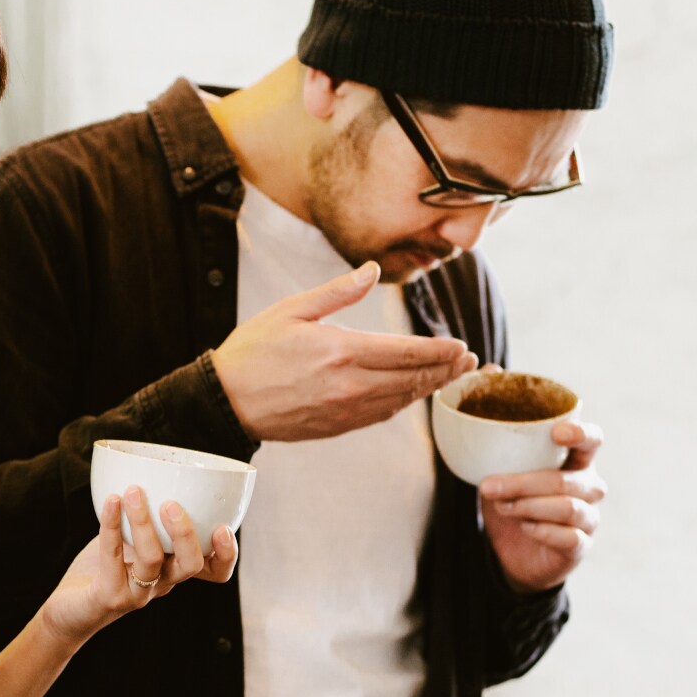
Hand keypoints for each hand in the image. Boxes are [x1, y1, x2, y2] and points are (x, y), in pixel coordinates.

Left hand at [41, 485, 237, 644]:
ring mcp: (137, 593)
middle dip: (186, 533)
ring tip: (133, 491)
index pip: (215, 572)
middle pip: (191, 565)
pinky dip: (112, 525)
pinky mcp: (110, 596)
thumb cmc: (104, 567)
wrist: (69, 610)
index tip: (223, 527)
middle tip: (171, 504)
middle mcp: (161, 583)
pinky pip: (113, 557)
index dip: (227, 554)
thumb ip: (147, 514)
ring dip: (143, 522)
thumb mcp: (131, 538)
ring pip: (153, 559)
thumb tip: (154, 467)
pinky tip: (111, 501)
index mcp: (173, 569)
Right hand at [211, 261, 476, 441]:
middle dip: (445, 369)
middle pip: (411, 378)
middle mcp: (349, 384)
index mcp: (341, 351)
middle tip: (470, 361)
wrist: (225, 401)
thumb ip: (338, 292)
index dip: (439, 350)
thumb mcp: (292, 309)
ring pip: (400, 400)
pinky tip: (413, 394)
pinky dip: (403, 404)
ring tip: (451, 376)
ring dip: (429, 388)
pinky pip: (380, 415)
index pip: (405, 352)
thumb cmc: (254, 351)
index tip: (461, 346)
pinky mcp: (336, 426)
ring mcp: (344, 410)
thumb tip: (372, 269)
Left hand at [477, 419, 605, 593]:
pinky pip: (570, 537)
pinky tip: (525, 527)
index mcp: (576, 462)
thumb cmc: (516, 505)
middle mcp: (589, 487)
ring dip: (528, 506)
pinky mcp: (582, 545)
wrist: (517, 554)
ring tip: (503, 507)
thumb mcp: (506, 479)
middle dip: (522, 483)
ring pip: (567, 508)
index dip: (580, 434)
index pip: (591, 441)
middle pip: (564, 480)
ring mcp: (589, 517)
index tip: (556, 433)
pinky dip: (543, 531)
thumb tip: (477, 449)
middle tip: (489, 487)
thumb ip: (502, 462)